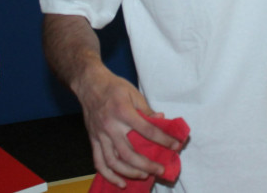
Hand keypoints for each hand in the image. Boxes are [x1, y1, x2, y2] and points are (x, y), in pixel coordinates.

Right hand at [77, 71, 183, 187]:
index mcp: (123, 112)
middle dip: (147, 165)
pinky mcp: (93, 140)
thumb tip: (161, 120)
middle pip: (129, 152)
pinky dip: (109, 175)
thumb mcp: (133, 93)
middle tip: (161, 170)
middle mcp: (111, 126)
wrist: (90, 84)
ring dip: (130, 172)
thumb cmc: (114, 87)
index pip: (147, 130)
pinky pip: (99, 162)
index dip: (163, 139)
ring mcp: (100, 135)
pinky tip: (120, 183)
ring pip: (114, 162)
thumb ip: (146, 109)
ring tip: (144, 176)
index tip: (176, 145)